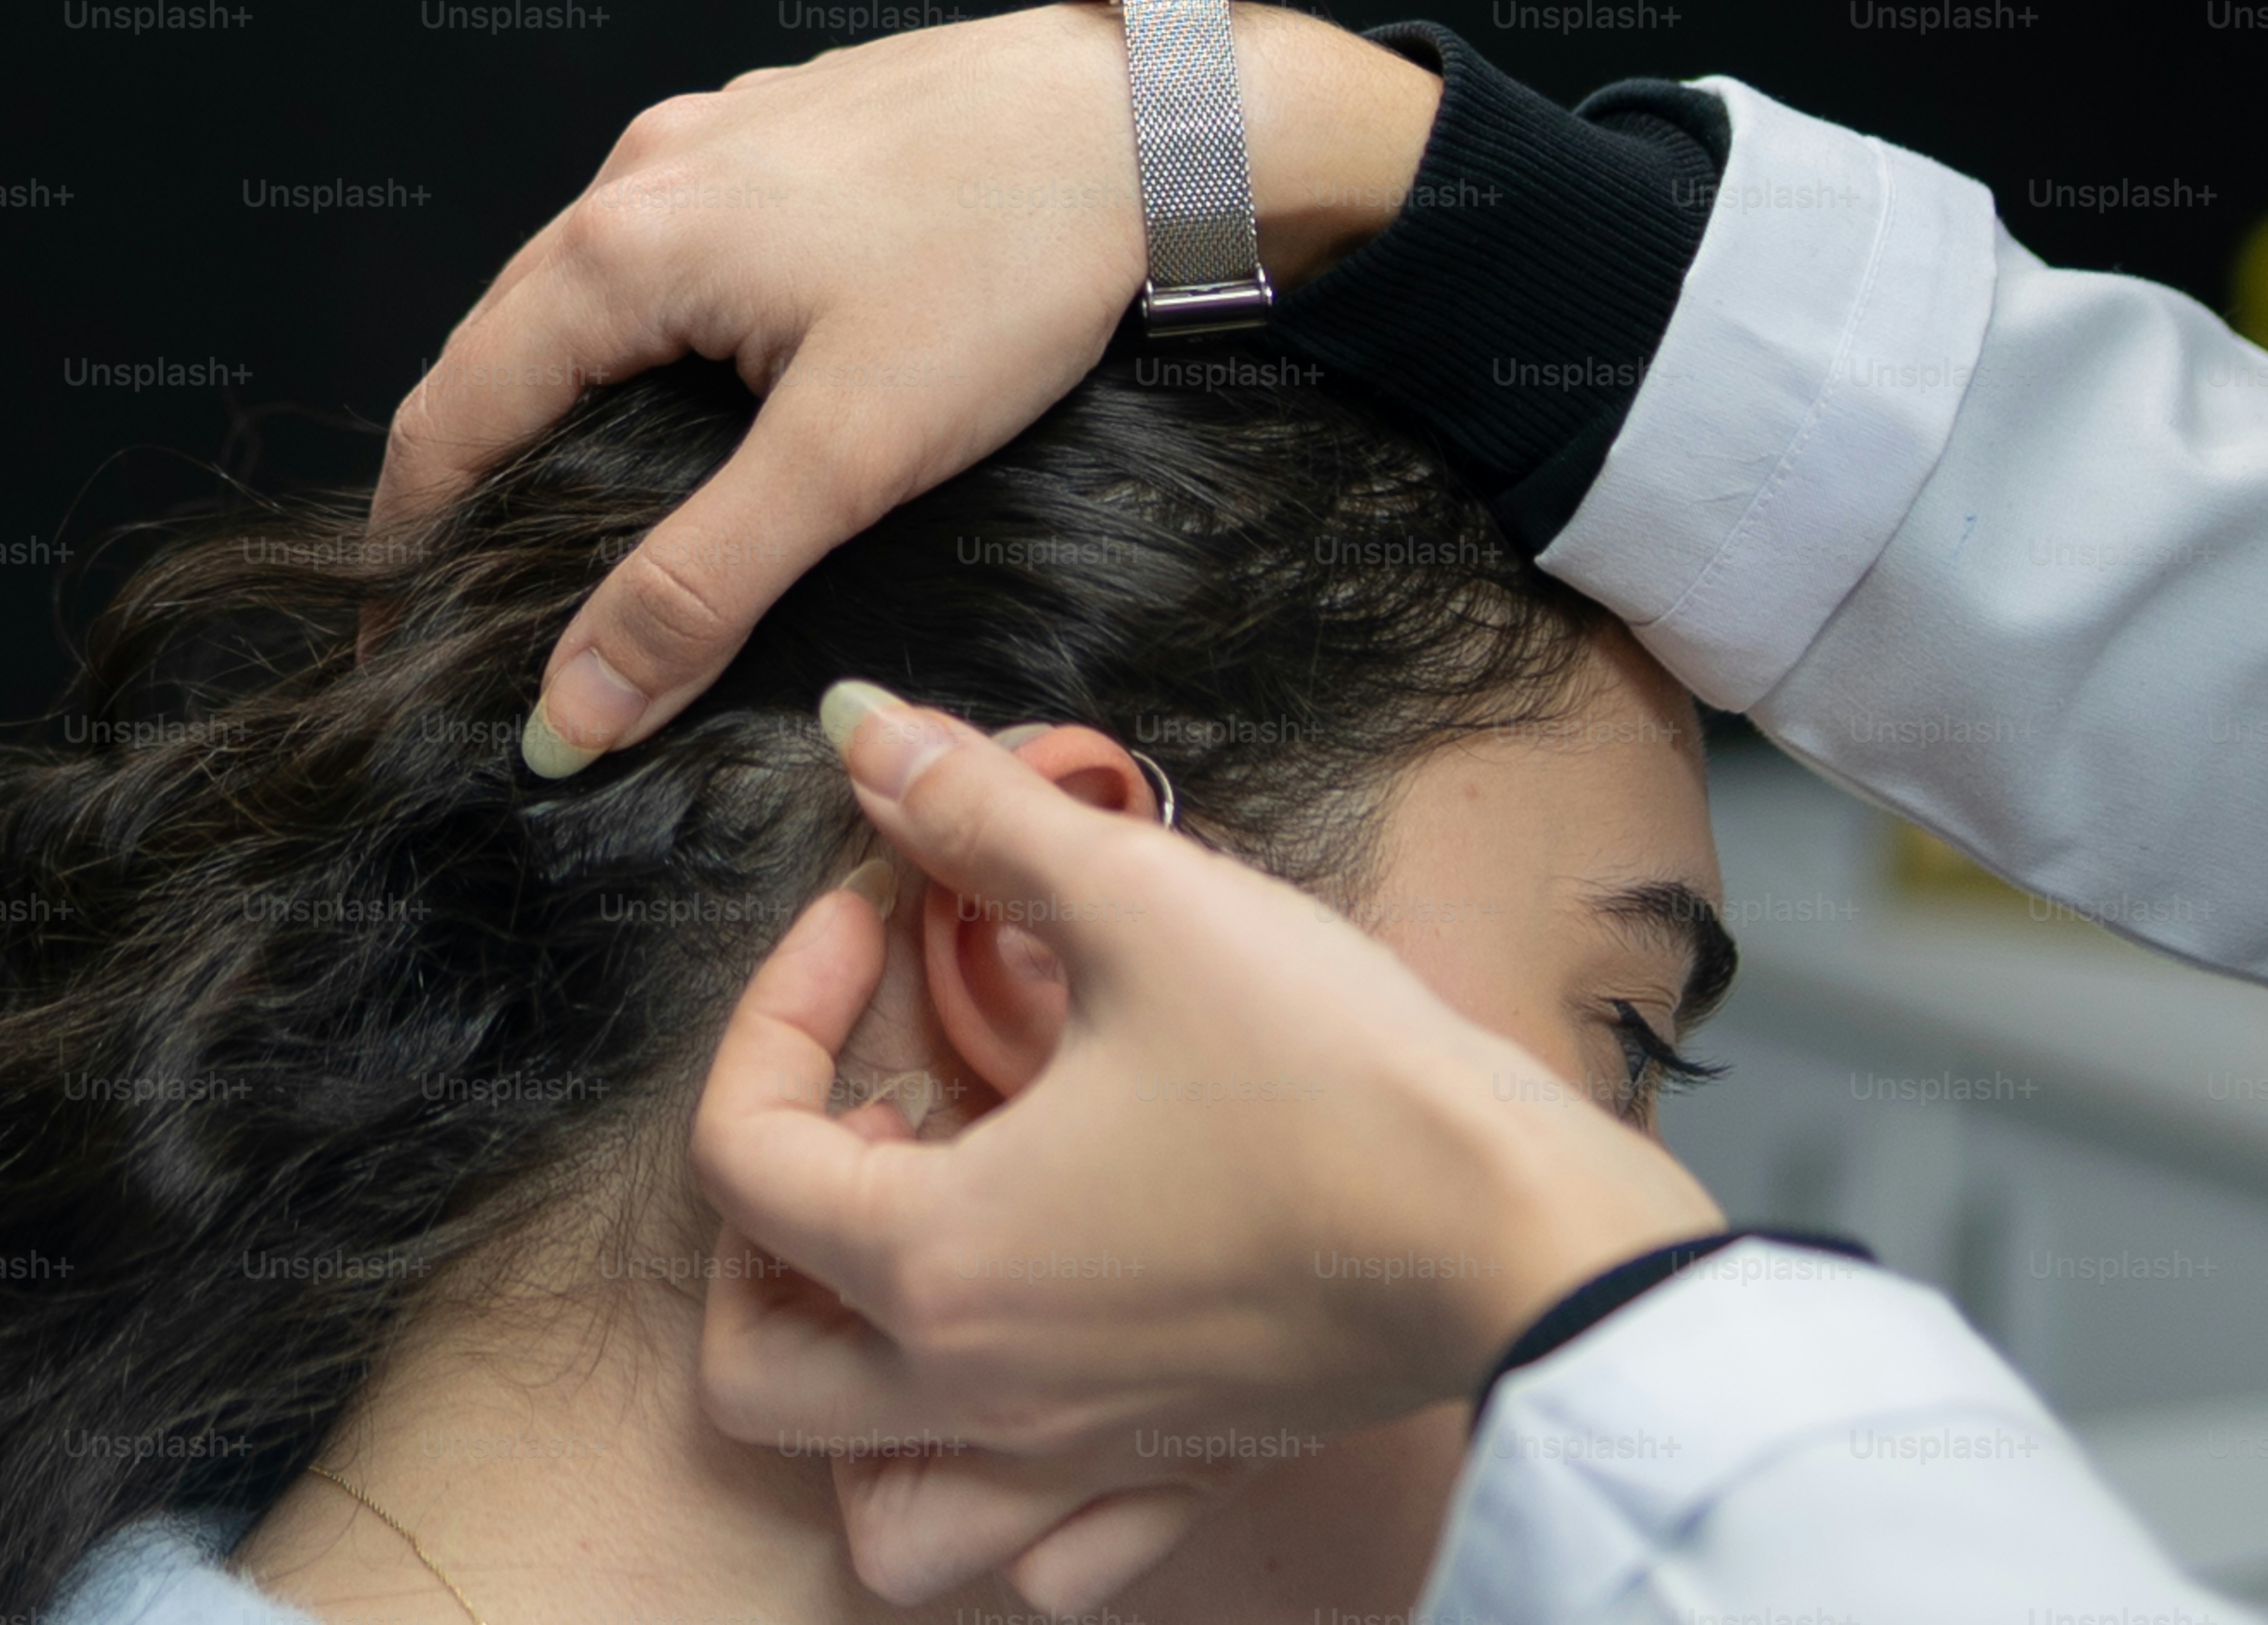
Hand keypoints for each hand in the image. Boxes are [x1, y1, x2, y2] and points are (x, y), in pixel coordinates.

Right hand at [370, 2, 1441, 775]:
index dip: (411, 545)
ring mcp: (711, 140)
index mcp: (622, 245)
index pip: (448, 417)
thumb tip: (570, 712)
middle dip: (470, 478)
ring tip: (568, 515)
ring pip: (581, 294)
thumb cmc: (1012, 265)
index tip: (401, 644)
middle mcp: (641, 173)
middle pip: (498, 348)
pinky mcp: (782, 135)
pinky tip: (695, 398)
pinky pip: (665, 249)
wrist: (1157, 120)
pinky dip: (642, 338)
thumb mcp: (849, 453)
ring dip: (557, 402)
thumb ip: (698, 585)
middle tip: (473, 599)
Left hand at [692, 685, 1724, 1610]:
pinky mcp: (1183, 1470)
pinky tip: (1034, 1373)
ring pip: (884, 1508)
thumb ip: (979, 814)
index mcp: (941, 1262)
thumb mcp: (1140, 901)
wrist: (1526, 1231)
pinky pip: (1039, 1558)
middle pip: (756, 1368)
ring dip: (857, 1400)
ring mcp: (1084, 1453)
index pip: (741, 1157)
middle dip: (764, 1242)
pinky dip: (999, 1495)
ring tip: (927, 1257)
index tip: (873, 918)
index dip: (776, 1009)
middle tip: (868, 1117)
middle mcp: (985, 1388)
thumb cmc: (1340, 1081)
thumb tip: (859, 726)